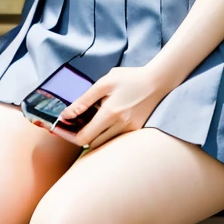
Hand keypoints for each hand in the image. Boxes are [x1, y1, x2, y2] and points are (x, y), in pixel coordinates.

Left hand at [52, 64, 168, 150]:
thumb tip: (66, 115)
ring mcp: (131, 130)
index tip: (67, 128)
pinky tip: (108, 122)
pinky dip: (109, 135)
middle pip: (93, 144)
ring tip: (94, 121)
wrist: (158, 81)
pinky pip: (117, 140)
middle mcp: (121, 126)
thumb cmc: (129, 78)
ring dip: (96, 137)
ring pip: (105, 144)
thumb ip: (83, 100)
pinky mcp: (137, 131)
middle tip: (79, 124)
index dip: (72, 136)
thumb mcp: (103, 84)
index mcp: (110, 113)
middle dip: (84, 136)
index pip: (85, 137)